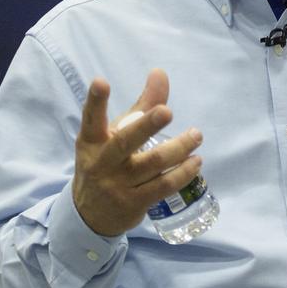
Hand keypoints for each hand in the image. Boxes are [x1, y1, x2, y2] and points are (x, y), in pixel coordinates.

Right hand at [71, 69, 203, 236]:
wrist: (90, 215)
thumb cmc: (107, 163)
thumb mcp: (114, 135)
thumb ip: (141, 105)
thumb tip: (160, 73)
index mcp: (92, 141)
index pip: (92, 119)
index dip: (96, 101)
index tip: (101, 81)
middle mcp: (102, 162)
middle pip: (126, 141)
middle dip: (147, 125)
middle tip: (167, 111)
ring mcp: (118, 185)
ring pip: (153, 163)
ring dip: (179, 148)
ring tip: (196, 135)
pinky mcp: (134, 203)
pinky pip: (164, 185)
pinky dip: (183, 172)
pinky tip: (195, 162)